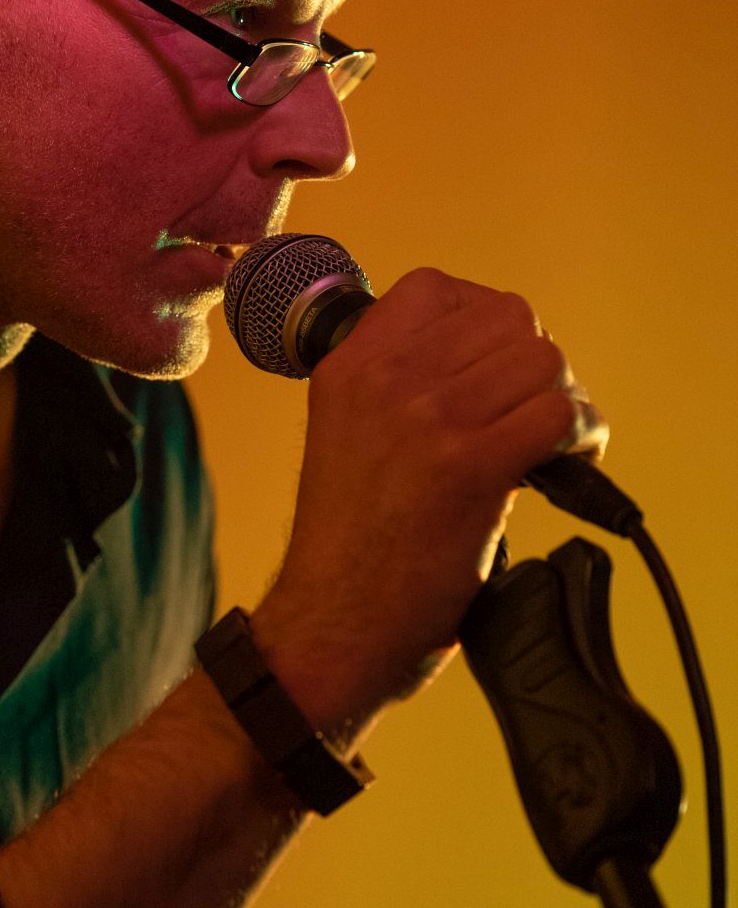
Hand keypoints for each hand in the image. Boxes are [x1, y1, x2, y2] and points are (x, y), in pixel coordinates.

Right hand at [251, 268, 604, 735]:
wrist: (332, 620)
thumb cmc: (347, 540)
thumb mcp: (343, 429)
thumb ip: (393, 381)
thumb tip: (480, 355)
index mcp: (348, 364)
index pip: (437, 287)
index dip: (481, 319)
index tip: (489, 363)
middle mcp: (386, 378)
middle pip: (506, 316)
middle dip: (530, 362)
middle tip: (526, 409)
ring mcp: (428, 418)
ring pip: (541, 360)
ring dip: (557, 400)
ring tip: (543, 441)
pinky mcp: (470, 466)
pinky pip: (557, 414)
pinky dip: (574, 440)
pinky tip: (557, 468)